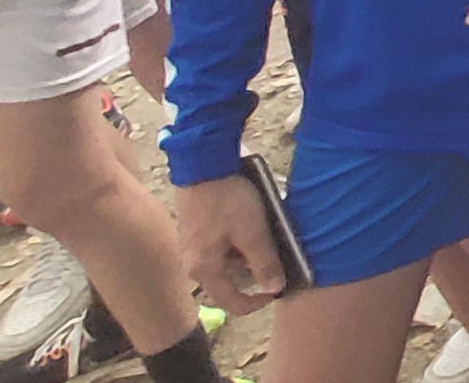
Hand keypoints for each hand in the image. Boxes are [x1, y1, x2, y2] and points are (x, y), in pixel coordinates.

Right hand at [173, 173, 287, 309]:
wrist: (202, 164)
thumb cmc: (226, 198)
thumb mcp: (253, 232)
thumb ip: (264, 263)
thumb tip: (274, 289)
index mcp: (204, 269)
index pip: (233, 304)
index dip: (258, 303)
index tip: (277, 289)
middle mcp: (193, 264)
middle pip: (230, 282)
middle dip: (254, 269)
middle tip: (271, 249)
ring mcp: (192, 248)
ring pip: (227, 263)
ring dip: (246, 253)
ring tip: (262, 230)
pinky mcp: (195, 233)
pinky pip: (220, 247)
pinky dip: (238, 241)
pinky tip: (249, 223)